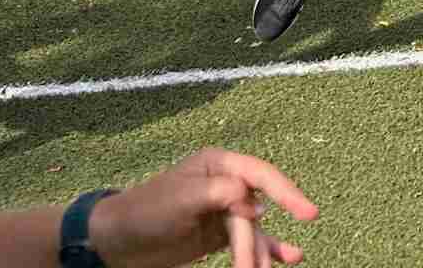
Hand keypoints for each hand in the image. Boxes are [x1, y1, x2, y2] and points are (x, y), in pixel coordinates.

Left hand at [87, 148, 316, 267]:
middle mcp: (226, 183)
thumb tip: (254, 202)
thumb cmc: (145, 212)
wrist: (115, 242)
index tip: (307, 214)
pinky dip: (265, 250)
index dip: (287, 192)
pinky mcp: (218, 233)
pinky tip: (285, 258)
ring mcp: (223, 209)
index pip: (261, 175)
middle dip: (254, 243)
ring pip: (253, 230)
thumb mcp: (181, 198)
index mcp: (218, 165)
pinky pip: (248, 240)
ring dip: (258, 253)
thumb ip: (220, 193)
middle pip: (254, 212)